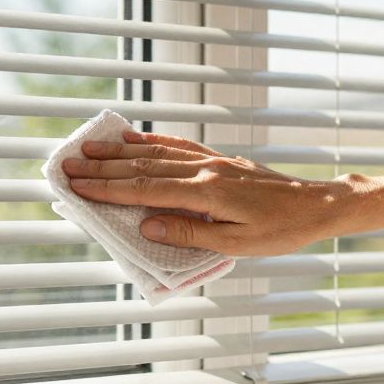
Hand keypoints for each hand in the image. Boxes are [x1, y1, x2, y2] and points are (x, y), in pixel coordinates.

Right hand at [62, 131, 356, 255]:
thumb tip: (147, 226)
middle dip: (102, 167)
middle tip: (67, 166)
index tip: (76, 186)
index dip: (108, 189)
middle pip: (143, 167)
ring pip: (156, 152)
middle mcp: (205, 170)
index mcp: (206, 193)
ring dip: (119, 151)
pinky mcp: (219, 159)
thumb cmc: (280, 231)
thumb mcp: (236, 244)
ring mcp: (212, 161)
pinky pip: (178, 145)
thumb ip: (188, 234)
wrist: (316, 205)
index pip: (146, 190)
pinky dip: (151, 141)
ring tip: (89, 149)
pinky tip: (133, 139)